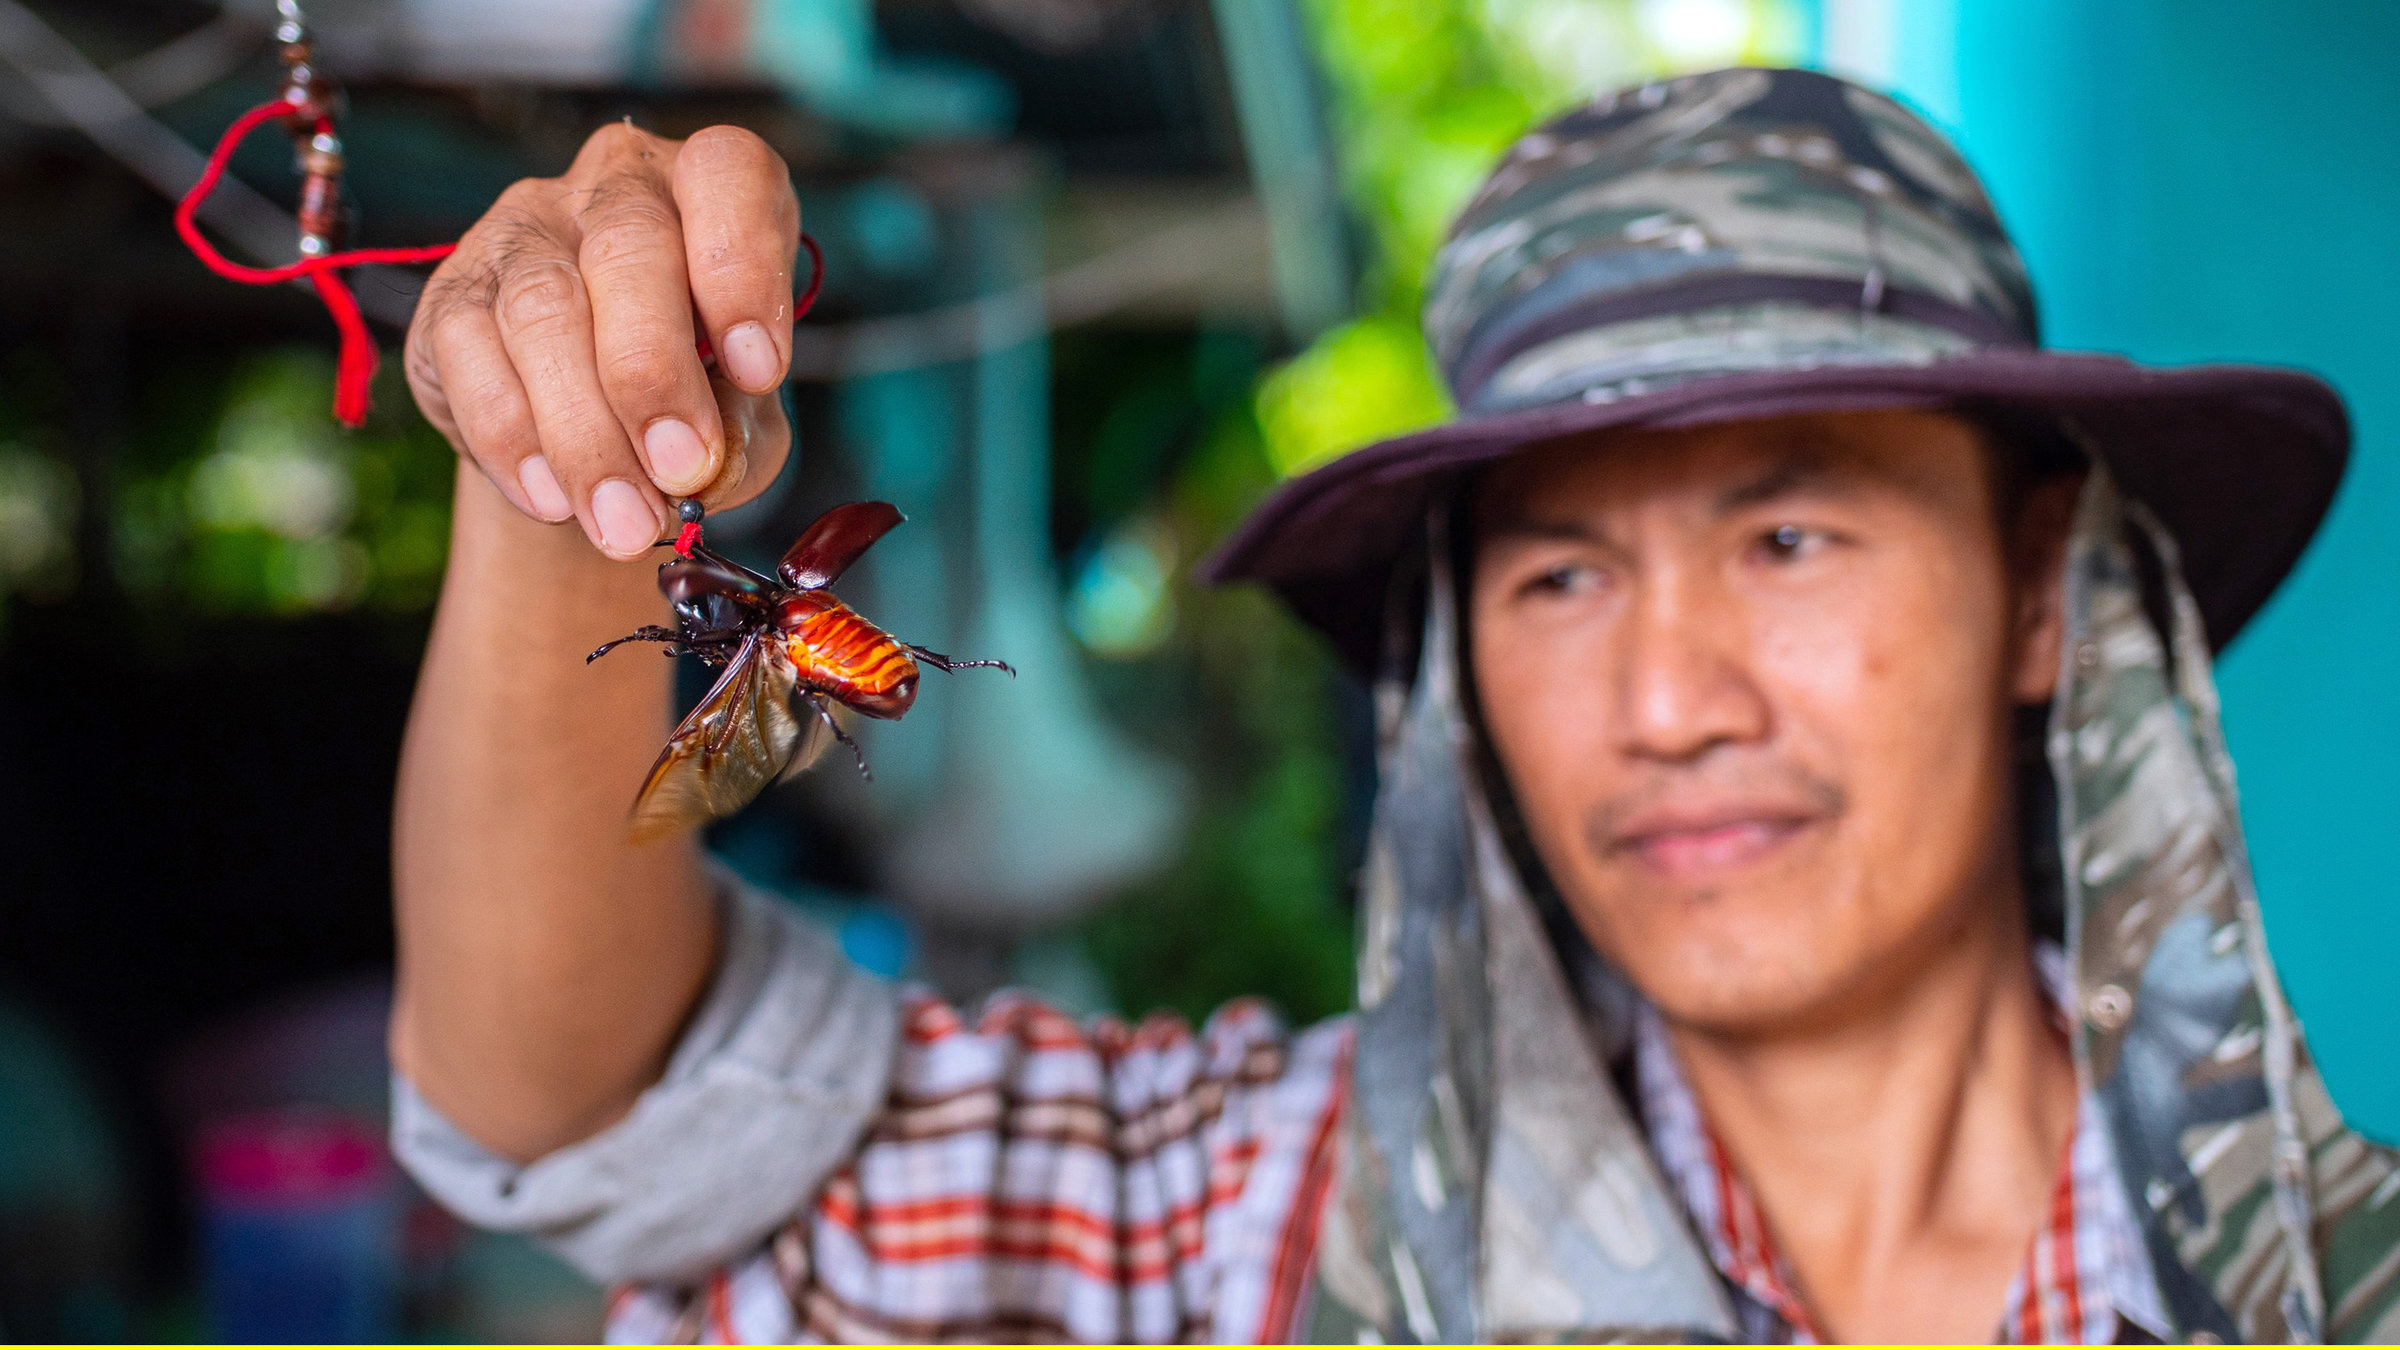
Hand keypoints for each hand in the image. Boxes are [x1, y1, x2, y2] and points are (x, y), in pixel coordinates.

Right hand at [405, 122, 799, 558]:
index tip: (760, 371)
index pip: (728, 173)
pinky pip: (472, 356)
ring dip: (585, 431)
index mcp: (707, 189)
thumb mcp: (745, 416)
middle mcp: (615, 187)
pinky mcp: (453, 292)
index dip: (744, 267)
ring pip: (543, 309)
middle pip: (628, 248)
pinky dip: (514, 440)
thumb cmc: (696, 406)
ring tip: (622, 522)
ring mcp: (524, 230)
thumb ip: (740, 429)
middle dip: (655, 373)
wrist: (596, 439)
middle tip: (680, 471)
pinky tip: (553, 500)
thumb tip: (699, 462)